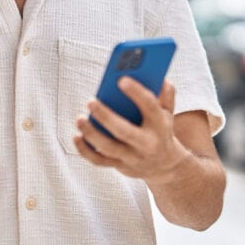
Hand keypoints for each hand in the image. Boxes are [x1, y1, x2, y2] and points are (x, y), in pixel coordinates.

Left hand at [74, 79, 189, 182]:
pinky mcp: (120, 165)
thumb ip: (166, 94)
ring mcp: (133, 157)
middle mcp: (147, 143)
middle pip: (124, 131)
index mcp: (160, 125)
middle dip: (106, 117)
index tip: (121, 80)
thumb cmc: (160, 130)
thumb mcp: (168, 112)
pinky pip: (99, 160)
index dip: (137, 93)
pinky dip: (85, 150)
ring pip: (109, 148)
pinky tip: (77, 136)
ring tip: (80, 119)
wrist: (164, 166)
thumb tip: (160, 79)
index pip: (150, 107)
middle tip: (90, 101)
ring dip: (92, 134)